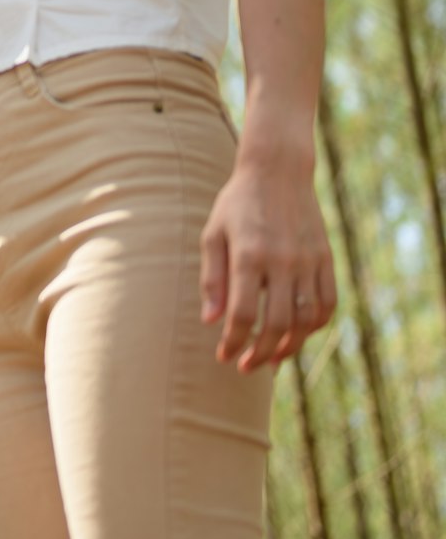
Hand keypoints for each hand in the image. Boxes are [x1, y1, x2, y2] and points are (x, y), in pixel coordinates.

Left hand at [200, 158, 336, 370]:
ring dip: (290, 346)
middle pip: (278, 324)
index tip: (224, 356)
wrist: (277, 172)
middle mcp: (282, 261)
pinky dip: (315, 325)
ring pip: (307, 319)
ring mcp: (308, 261)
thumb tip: (211, 321)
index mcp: (249, 255)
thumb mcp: (213, 235)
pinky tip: (298, 334)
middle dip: (261, 352)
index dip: (233, 341)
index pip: (242, 314)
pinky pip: (327, 303)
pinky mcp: (326, 259)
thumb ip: (212, 278)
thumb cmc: (236, 204)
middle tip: (246, 366)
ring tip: (272, 359)